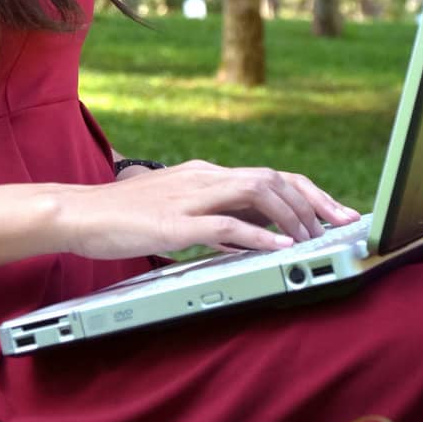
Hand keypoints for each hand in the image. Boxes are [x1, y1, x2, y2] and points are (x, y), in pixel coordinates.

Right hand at [58, 158, 362, 261]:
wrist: (80, 212)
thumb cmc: (124, 215)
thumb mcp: (178, 210)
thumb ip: (213, 217)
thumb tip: (251, 236)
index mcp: (207, 173)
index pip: (269, 175)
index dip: (309, 192)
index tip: (337, 212)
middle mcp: (205, 177)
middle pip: (273, 178)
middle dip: (314, 201)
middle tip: (341, 224)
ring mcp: (191, 197)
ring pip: (257, 192)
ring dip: (292, 216)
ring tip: (313, 238)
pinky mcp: (176, 223)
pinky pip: (227, 225)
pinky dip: (259, 236)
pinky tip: (279, 248)